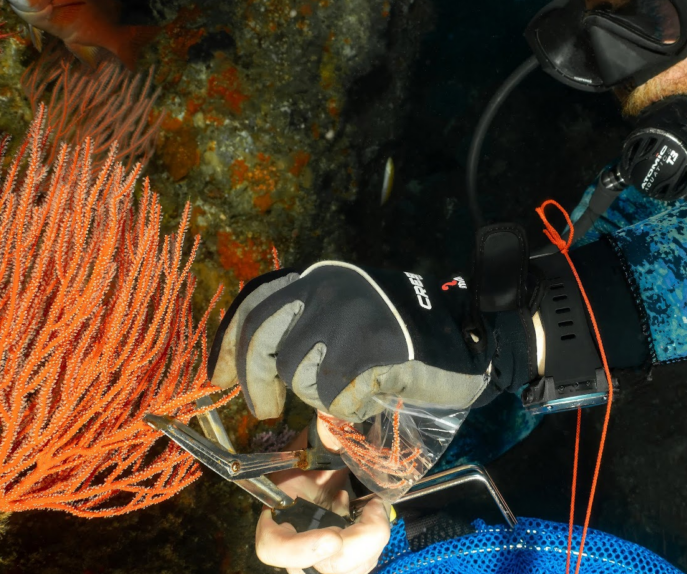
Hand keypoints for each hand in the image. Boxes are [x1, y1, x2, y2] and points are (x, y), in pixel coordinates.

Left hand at [209, 262, 526, 421]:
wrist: (467, 338)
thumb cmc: (403, 334)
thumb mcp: (348, 314)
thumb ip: (305, 327)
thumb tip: (249, 369)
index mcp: (319, 276)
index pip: (255, 304)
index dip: (229, 346)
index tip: (219, 380)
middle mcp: (329, 287)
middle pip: (263, 341)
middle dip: (255, 384)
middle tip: (263, 411)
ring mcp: (349, 315)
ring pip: (299, 375)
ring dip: (317, 395)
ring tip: (348, 389)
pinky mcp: (371, 349)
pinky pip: (335, 398)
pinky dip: (350, 409)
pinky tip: (372, 396)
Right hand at [254, 422, 390, 573]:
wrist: (325, 467)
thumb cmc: (313, 456)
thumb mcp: (315, 444)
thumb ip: (324, 434)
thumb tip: (334, 417)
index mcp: (279, 516)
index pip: (273, 548)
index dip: (300, 551)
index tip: (334, 537)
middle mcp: (297, 545)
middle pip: (323, 568)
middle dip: (357, 545)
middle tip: (373, 511)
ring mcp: (321, 557)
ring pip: (349, 569)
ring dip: (372, 540)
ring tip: (374, 506)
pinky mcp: (346, 559)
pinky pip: (364, 562)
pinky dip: (376, 539)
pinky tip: (374, 513)